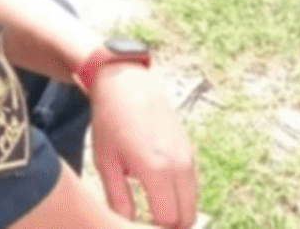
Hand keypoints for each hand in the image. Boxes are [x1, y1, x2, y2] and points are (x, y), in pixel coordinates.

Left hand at [87, 63, 197, 228]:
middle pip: (186, 217)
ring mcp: (188, 157)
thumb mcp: (106, 163)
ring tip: (150, 214)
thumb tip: (126, 225)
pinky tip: (158, 196)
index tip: (137, 228)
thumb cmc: (111, 122)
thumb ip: (118, 199)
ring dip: (176, 213)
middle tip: (145, 225)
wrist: (128, 85)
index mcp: (157, 170)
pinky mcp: (189, 151)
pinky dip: (180, 198)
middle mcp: (179, 165)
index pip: (168, 220)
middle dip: (169, 227)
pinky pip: (191, 186)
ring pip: (192, 202)